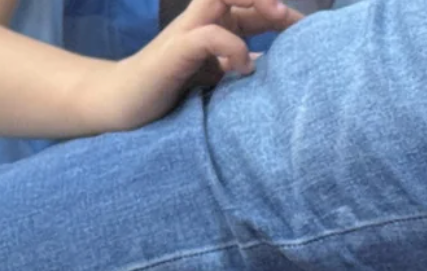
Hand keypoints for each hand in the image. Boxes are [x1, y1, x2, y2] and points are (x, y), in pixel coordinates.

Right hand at [81, 0, 301, 131]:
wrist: (119, 104)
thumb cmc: (163, 91)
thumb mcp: (211, 78)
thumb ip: (234, 67)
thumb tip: (267, 67)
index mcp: (212, 25)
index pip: (252, 5)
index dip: (282, 14)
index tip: (307, 33)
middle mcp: (200, 21)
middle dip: (271, 1)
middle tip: (295, 21)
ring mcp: (186, 32)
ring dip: (255, 0)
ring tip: (277, 19)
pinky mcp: (175, 50)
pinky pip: (209, 33)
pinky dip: (232, 46)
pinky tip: (241, 69)